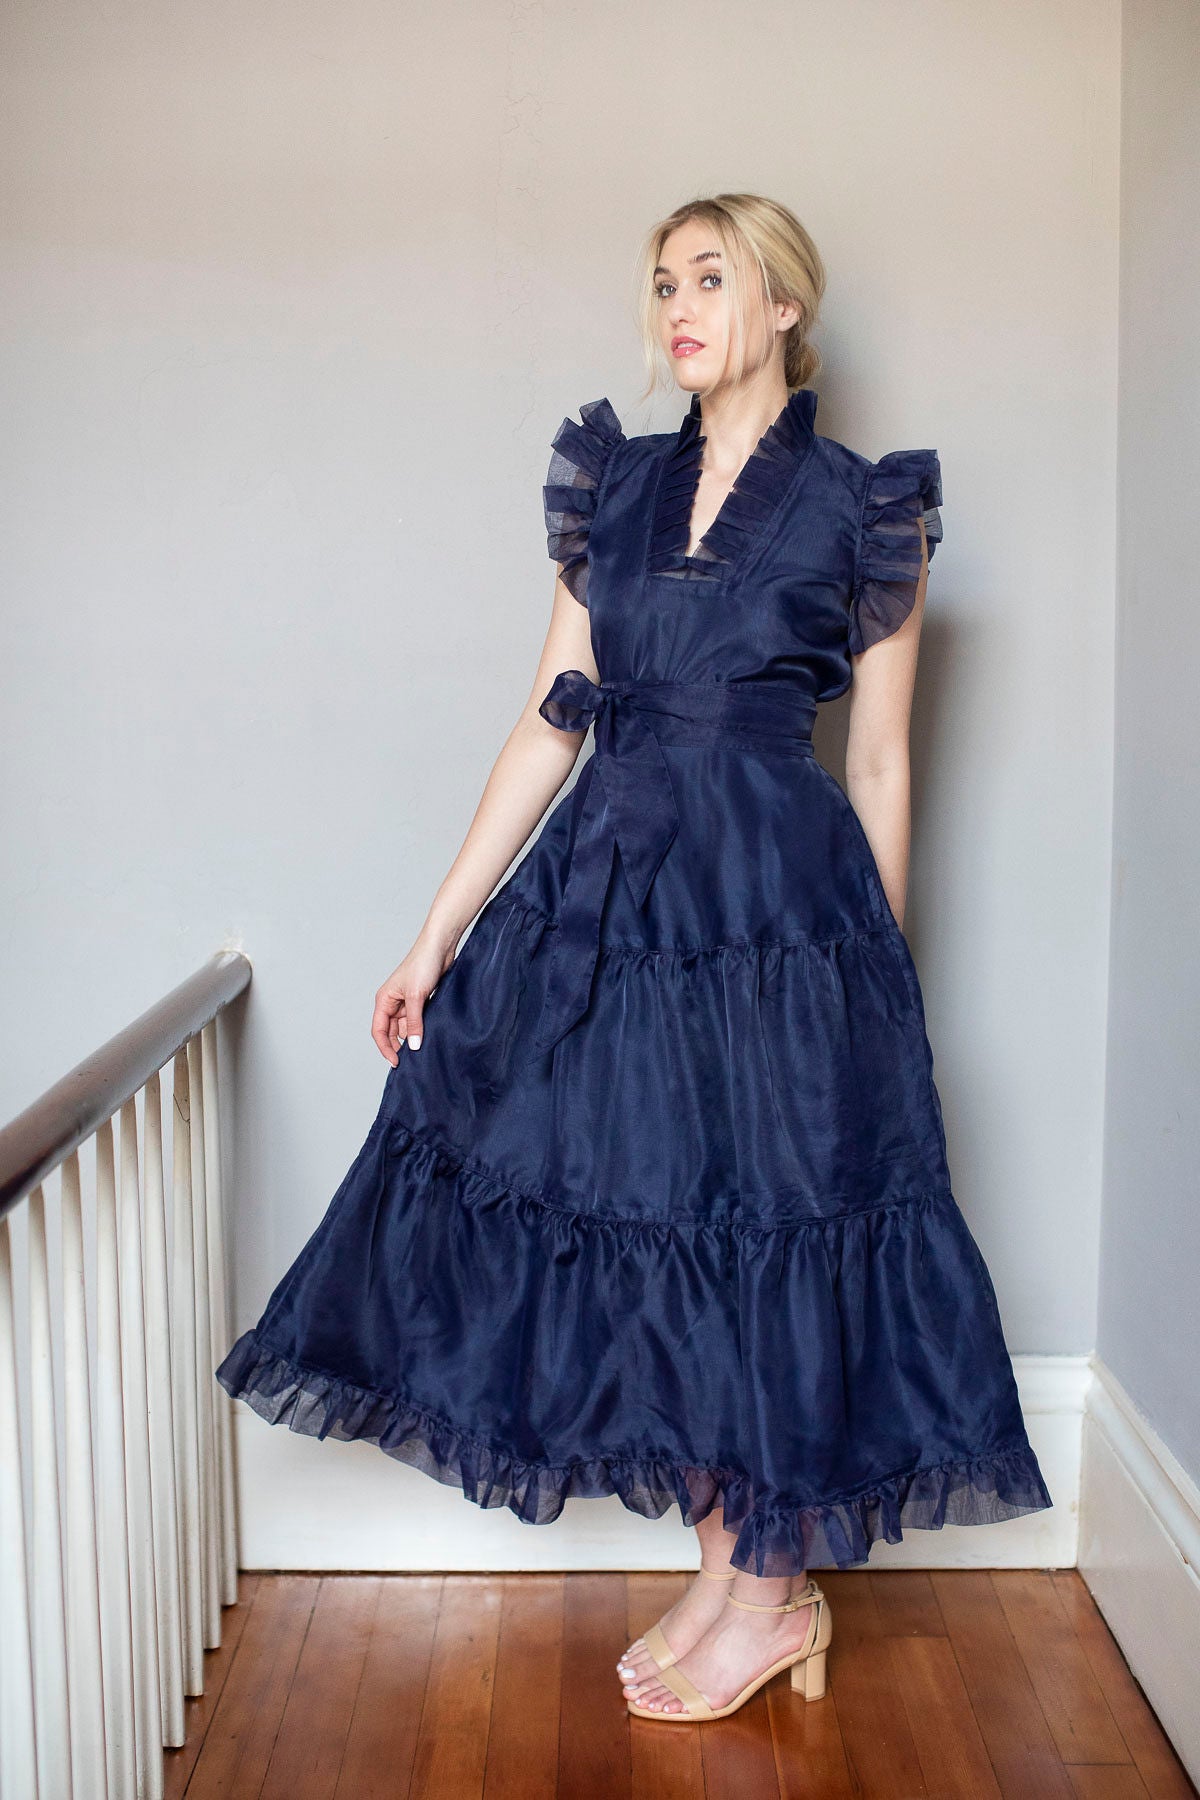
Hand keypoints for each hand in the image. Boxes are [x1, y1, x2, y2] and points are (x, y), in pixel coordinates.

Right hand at [372, 928, 460, 1064]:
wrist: (440, 947)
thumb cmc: (423, 965)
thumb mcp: (417, 997)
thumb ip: (414, 1023)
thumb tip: (413, 1047)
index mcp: (384, 1000)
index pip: (379, 1031)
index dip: (385, 1048)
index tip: (396, 1063)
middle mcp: (392, 1002)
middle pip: (391, 1032)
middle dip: (399, 1046)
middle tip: (411, 1061)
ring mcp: (407, 1002)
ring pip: (405, 1027)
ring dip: (413, 1037)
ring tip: (423, 1049)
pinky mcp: (421, 1000)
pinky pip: (418, 1021)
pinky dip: (422, 1029)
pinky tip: (430, 1036)